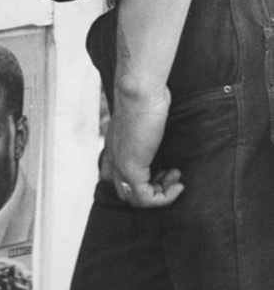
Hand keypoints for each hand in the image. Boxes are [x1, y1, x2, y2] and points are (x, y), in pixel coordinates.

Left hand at [100, 84, 182, 207]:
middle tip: (171, 175)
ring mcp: (120, 164)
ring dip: (160, 194)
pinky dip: (165, 197)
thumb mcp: (146, 116)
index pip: (111, 176)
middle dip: (150, 189)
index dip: (136, 181)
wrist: (140, 91)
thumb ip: (147, 126)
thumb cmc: (146, 96)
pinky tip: (178, 183)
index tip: (162, 171)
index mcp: (114, 146)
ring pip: (133, 198)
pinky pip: (145, 198)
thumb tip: (161, 119)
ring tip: (176, 177)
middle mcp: (113, 157)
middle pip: (124, 191)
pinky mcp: (131, 168)